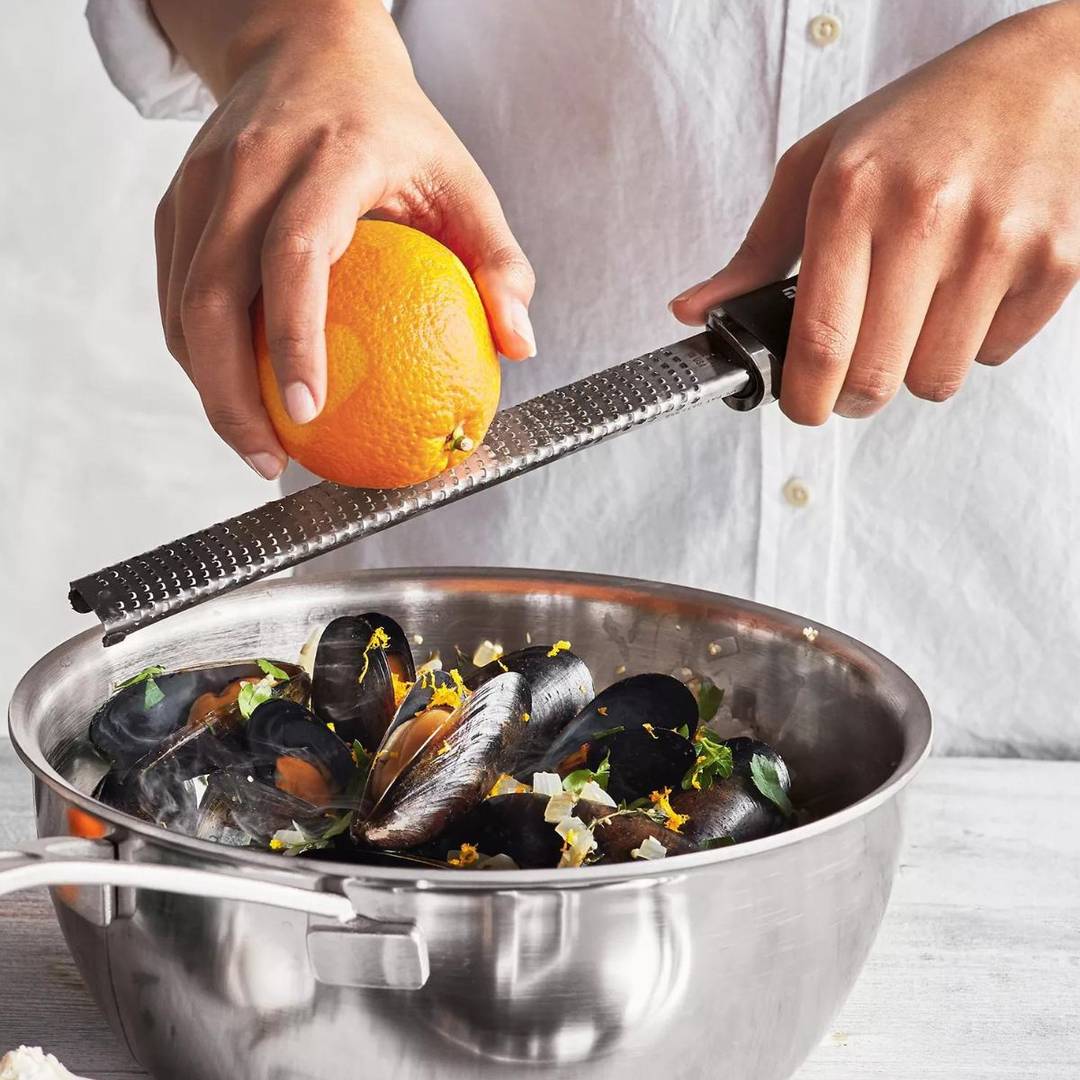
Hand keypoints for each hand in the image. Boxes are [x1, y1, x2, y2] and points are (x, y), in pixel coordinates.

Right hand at [153, 0, 534, 477]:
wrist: (309, 50)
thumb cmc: (397, 129)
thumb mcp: (465, 180)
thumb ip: (499, 261)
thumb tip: (520, 345)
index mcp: (327, 159)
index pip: (295, 255)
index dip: (294, 338)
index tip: (307, 411)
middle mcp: (251, 166)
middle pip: (213, 294)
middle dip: (227, 394)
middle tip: (270, 462)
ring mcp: (203, 182)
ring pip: (182, 301)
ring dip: (208, 384)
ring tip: (255, 443)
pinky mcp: (179, 201)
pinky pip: (175, 291)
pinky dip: (199, 352)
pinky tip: (236, 393)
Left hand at [670, 1, 1079, 424]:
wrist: (1044, 79)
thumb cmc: (917, 124)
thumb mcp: (818, 168)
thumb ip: (754, 253)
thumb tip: (693, 313)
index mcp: (852, 193)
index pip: (819, 340)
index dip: (804, 398)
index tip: (801, 407)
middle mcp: (925, 214)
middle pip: (876, 377)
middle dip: (853, 397)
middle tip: (852, 377)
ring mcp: (997, 239)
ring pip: (936, 380)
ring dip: (914, 370)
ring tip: (912, 319)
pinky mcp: (1056, 261)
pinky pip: (993, 357)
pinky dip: (972, 345)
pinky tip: (965, 294)